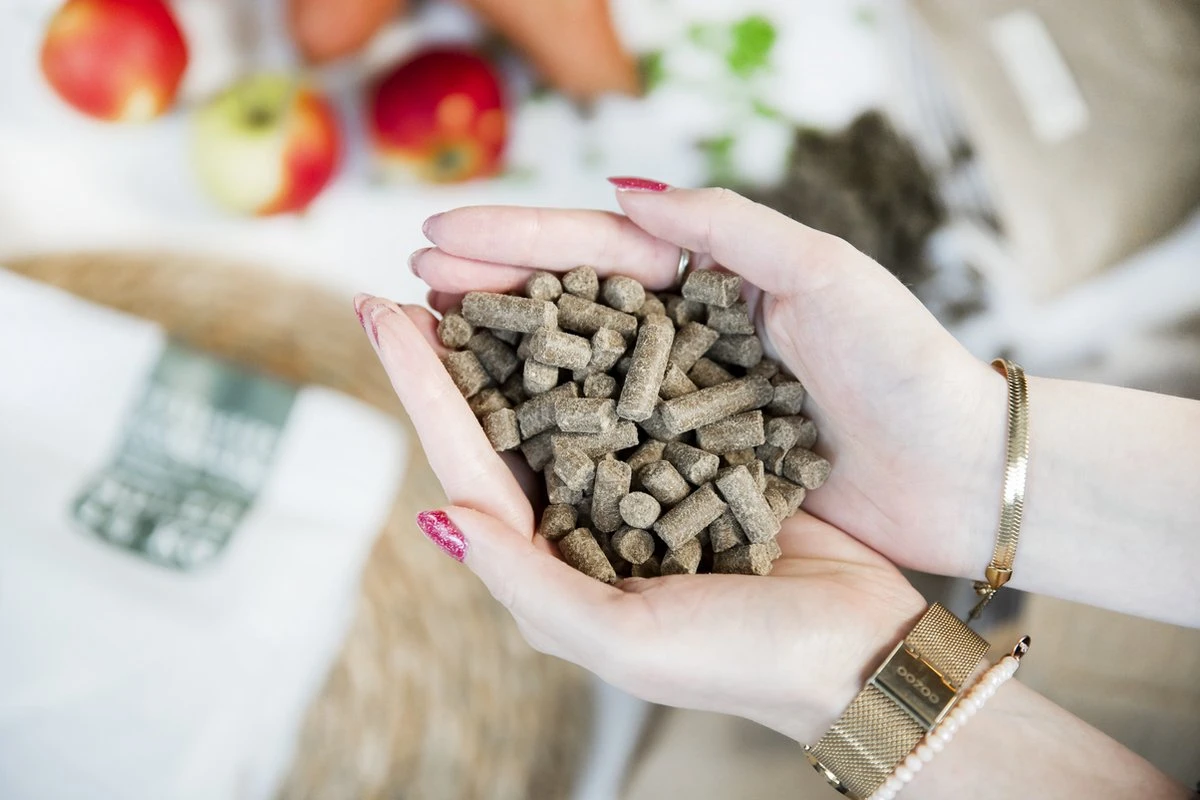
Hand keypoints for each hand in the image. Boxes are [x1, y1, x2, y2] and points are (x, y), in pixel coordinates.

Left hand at [355, 293, 923, 741]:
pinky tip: (586, 291)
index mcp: (553, 556)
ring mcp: (637, 478)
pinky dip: (608, 338)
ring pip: (566, 390)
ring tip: (487, 269)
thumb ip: (528, 581)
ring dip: (524, 331)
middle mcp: (583, 512)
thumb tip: (435, 520)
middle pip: (503, 415)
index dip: (421, 386)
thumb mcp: (624, 636)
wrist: (857, 650)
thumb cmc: (741, 661)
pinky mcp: (693, 453)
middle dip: (457, 347)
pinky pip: (639, 385)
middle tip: (420, 273)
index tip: (378, 311)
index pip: (468, 459)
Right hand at [409, 183, 1005, 581]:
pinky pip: (611, 434)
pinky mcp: (695, 460)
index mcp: (713, 277)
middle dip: (490, 287)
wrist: (960, 470)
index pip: (594, 249)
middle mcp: (687, 333)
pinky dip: (556, 422)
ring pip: (579, 367)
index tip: (437, 236)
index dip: (514, 240)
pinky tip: (504, 418)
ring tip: (434, 336)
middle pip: (570, 302)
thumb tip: (625, 193)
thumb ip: (731, 230)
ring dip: (508, 351)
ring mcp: (685, 397)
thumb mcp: (826, 275)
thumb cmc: (905, 365)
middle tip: (410, 279)